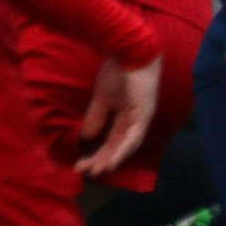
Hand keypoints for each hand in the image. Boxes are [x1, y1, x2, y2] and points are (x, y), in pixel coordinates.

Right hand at [76, 55, 161, 177]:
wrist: (129, 53)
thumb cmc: (118, 72)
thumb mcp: (102, 99)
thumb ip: (96, 117)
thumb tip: (86, 137)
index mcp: (127, 116)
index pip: (112, 139)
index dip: (98, 152)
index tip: (80, 164)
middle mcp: (136, 120)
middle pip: (118, 145)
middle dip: (102, 159)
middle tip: (85, 172)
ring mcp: (142, 118)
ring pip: (127, 145)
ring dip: (111, 159)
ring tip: (97, 172)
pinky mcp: (144, 114)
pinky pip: (134, 136)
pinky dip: (123, 150)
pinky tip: (112, 161)